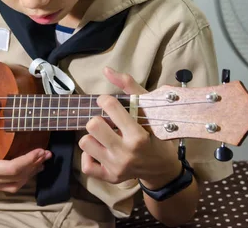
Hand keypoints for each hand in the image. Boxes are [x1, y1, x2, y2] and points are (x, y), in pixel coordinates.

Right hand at [0, 98, 51, 192]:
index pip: (9, 169)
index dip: (27, 161)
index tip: (40, 151)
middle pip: (15, 179)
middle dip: (33, 166)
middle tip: (47, 153)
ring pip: (12, 186)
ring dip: (29, 174)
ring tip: (42, 161)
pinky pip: (6, 185)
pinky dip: (20, 178)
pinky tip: (27, 168)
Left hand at [78, 67, 180, 188]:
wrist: (162, 168)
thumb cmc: (156, 134)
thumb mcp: (149, 109)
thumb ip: (129, 87)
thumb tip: (106, 70)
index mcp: (137, 135)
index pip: (110, 107)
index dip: (105, 100)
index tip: (108, 103)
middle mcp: (125, 153)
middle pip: (92, 125)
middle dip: (97, 119)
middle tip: (106, 122)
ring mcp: (116, 167)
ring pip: (85, 143)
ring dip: (92, 137)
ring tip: (104, 136)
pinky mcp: (109, 177)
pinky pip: (86, 165)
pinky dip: (89, 156)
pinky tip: (99, 150)